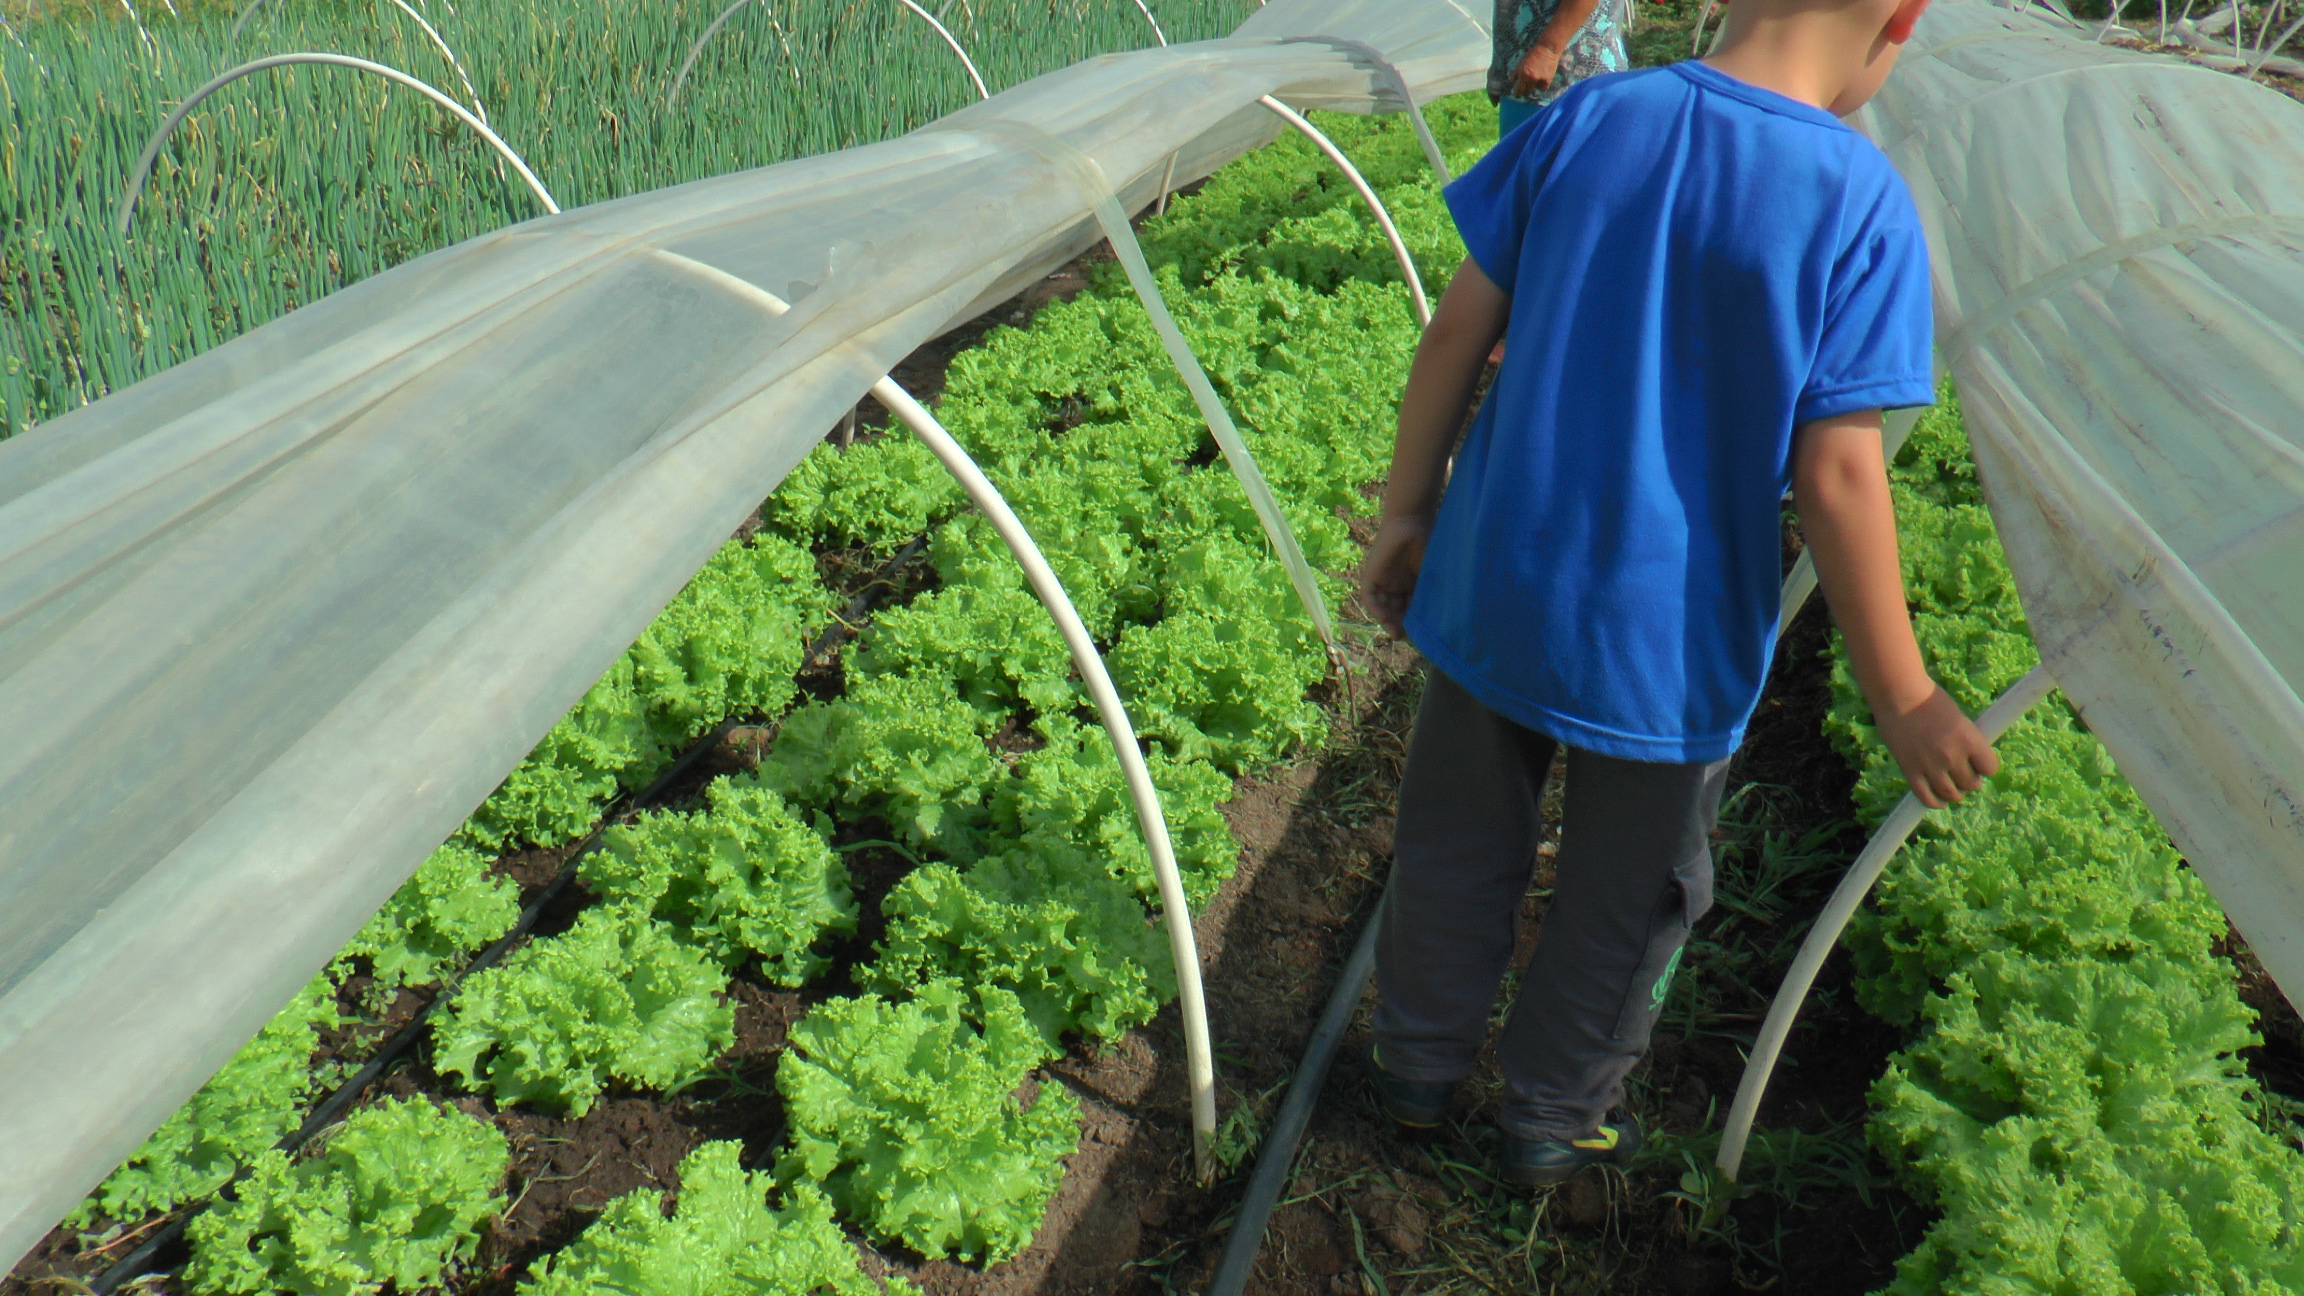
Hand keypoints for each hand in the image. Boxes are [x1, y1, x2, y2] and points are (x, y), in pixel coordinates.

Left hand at [1358, 516, 1431, 639]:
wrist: (1413, 520)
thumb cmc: (1430, 543)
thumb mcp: (1433, 574)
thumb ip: (1435, 594)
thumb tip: (1448, 619)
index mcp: (1412, 583)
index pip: (1411, 609)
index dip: (1415, 623)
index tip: (1422, 634)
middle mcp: (1396, 584)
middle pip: (1396, 611)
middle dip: (1401, 625)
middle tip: (1409, 637)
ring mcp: (1383, 580)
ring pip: (1383, 607)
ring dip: (1389, 621)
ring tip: (1398, 632)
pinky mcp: (1370, 574)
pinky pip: (1369, 597)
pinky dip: (1376, 610)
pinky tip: (1386, 619)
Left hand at [1511, 42, 1562, 97]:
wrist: (1547, 49)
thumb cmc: (1532, 55)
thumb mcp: (1520, 63)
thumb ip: (1515, 73)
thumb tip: (1511, 82)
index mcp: (1523, 75)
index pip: (1518, 90)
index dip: (1517, 93)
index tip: (1517, 94)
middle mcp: (1531, 79)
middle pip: (1526, 92)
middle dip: (1525, 90)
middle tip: (1526, 86)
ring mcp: (1540, 80)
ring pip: (1534, 90)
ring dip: (1534, 86)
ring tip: (1535, 77)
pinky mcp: (1548, 80)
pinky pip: (1542, 88)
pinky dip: (1542, 85)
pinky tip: (1542, 78)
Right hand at [1873, 683, 2000, 808]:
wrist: (1898, 694)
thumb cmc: (1928, 699)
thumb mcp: (1958, 717)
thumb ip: (1966, 740)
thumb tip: (1971, 760)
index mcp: (1970, 739)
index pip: (1991, 768)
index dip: (1985, 767)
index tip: (1979, 764)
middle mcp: (1952, 755)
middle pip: (1971, 784)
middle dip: (1969, 780)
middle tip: (1963, 774)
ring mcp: (1930, 765)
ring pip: (1951, 794)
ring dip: (1955, 794)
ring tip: (1953, 787)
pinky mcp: (1910, 770)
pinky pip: (1926, 797)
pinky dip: (1935, 803)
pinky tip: (1939, 801)